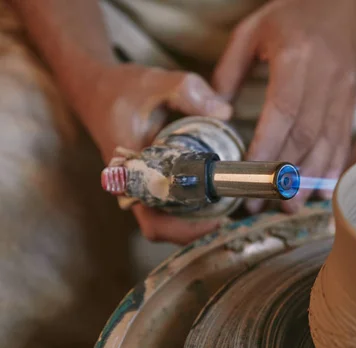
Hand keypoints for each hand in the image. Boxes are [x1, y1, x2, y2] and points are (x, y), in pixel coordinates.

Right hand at [80, 64, 232, 244]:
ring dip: (196, 220)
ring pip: (167, 220)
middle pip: (164, 229)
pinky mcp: (145, 181)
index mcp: (130, 174)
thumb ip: (189, 91)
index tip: (219, 221)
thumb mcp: (157, 83)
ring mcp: (138, 187)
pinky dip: (190, 206)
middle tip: (234, 217)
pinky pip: (167, 205)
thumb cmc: (122, 89)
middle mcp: (131, 188)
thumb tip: (225, 112)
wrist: (95, 88)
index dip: (186, 230)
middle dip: (198, 230)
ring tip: (231, 209)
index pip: (155, 221)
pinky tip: (216, 195)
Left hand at [213, 0, 355, 212]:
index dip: (266, 148)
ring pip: (327, 145)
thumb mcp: (252, 32)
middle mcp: (326, 79)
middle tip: (260, 203)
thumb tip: (215, 114)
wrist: (343, 3)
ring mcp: (343, 94)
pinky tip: (319, 192)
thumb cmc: (292, 14)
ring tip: (288, 207)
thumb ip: (229, 71)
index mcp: (297, 57)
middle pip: (305, 136)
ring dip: (307, 181)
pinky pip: (343, 142)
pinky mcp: (351, 103)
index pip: (282, 112)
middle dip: (282, 175)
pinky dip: (331, 170)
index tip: (246, 175)